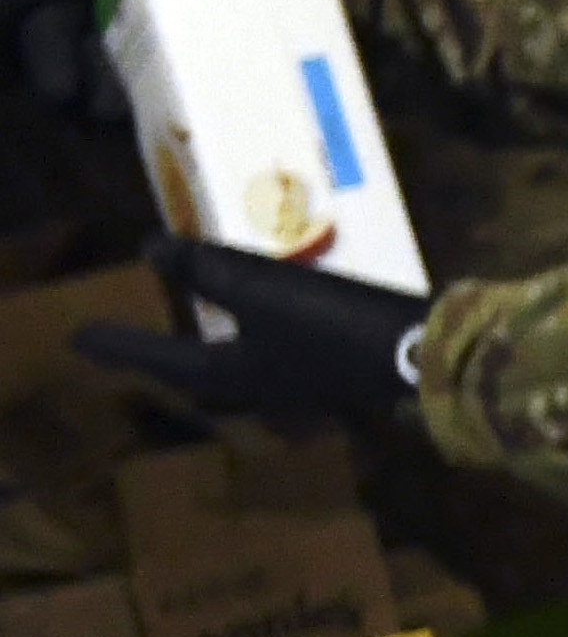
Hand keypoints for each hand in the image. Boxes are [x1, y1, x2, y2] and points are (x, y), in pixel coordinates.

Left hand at [77, 235, 419, 427]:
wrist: (420, 354)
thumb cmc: (330, 326)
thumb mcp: (259, 287)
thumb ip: (204, 268)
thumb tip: (150, 248)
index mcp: (231, 373)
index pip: (158, 359)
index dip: (119, 344)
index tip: (78, 338)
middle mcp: (258, 388)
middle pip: (196, 380)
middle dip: (161, 364)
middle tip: (129, 348)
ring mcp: (297, 385)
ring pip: (233, 377)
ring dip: (204, 361)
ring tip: (190, 340)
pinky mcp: (328, 374)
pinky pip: (267, 366)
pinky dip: (247, 350)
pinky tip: (259, 334)